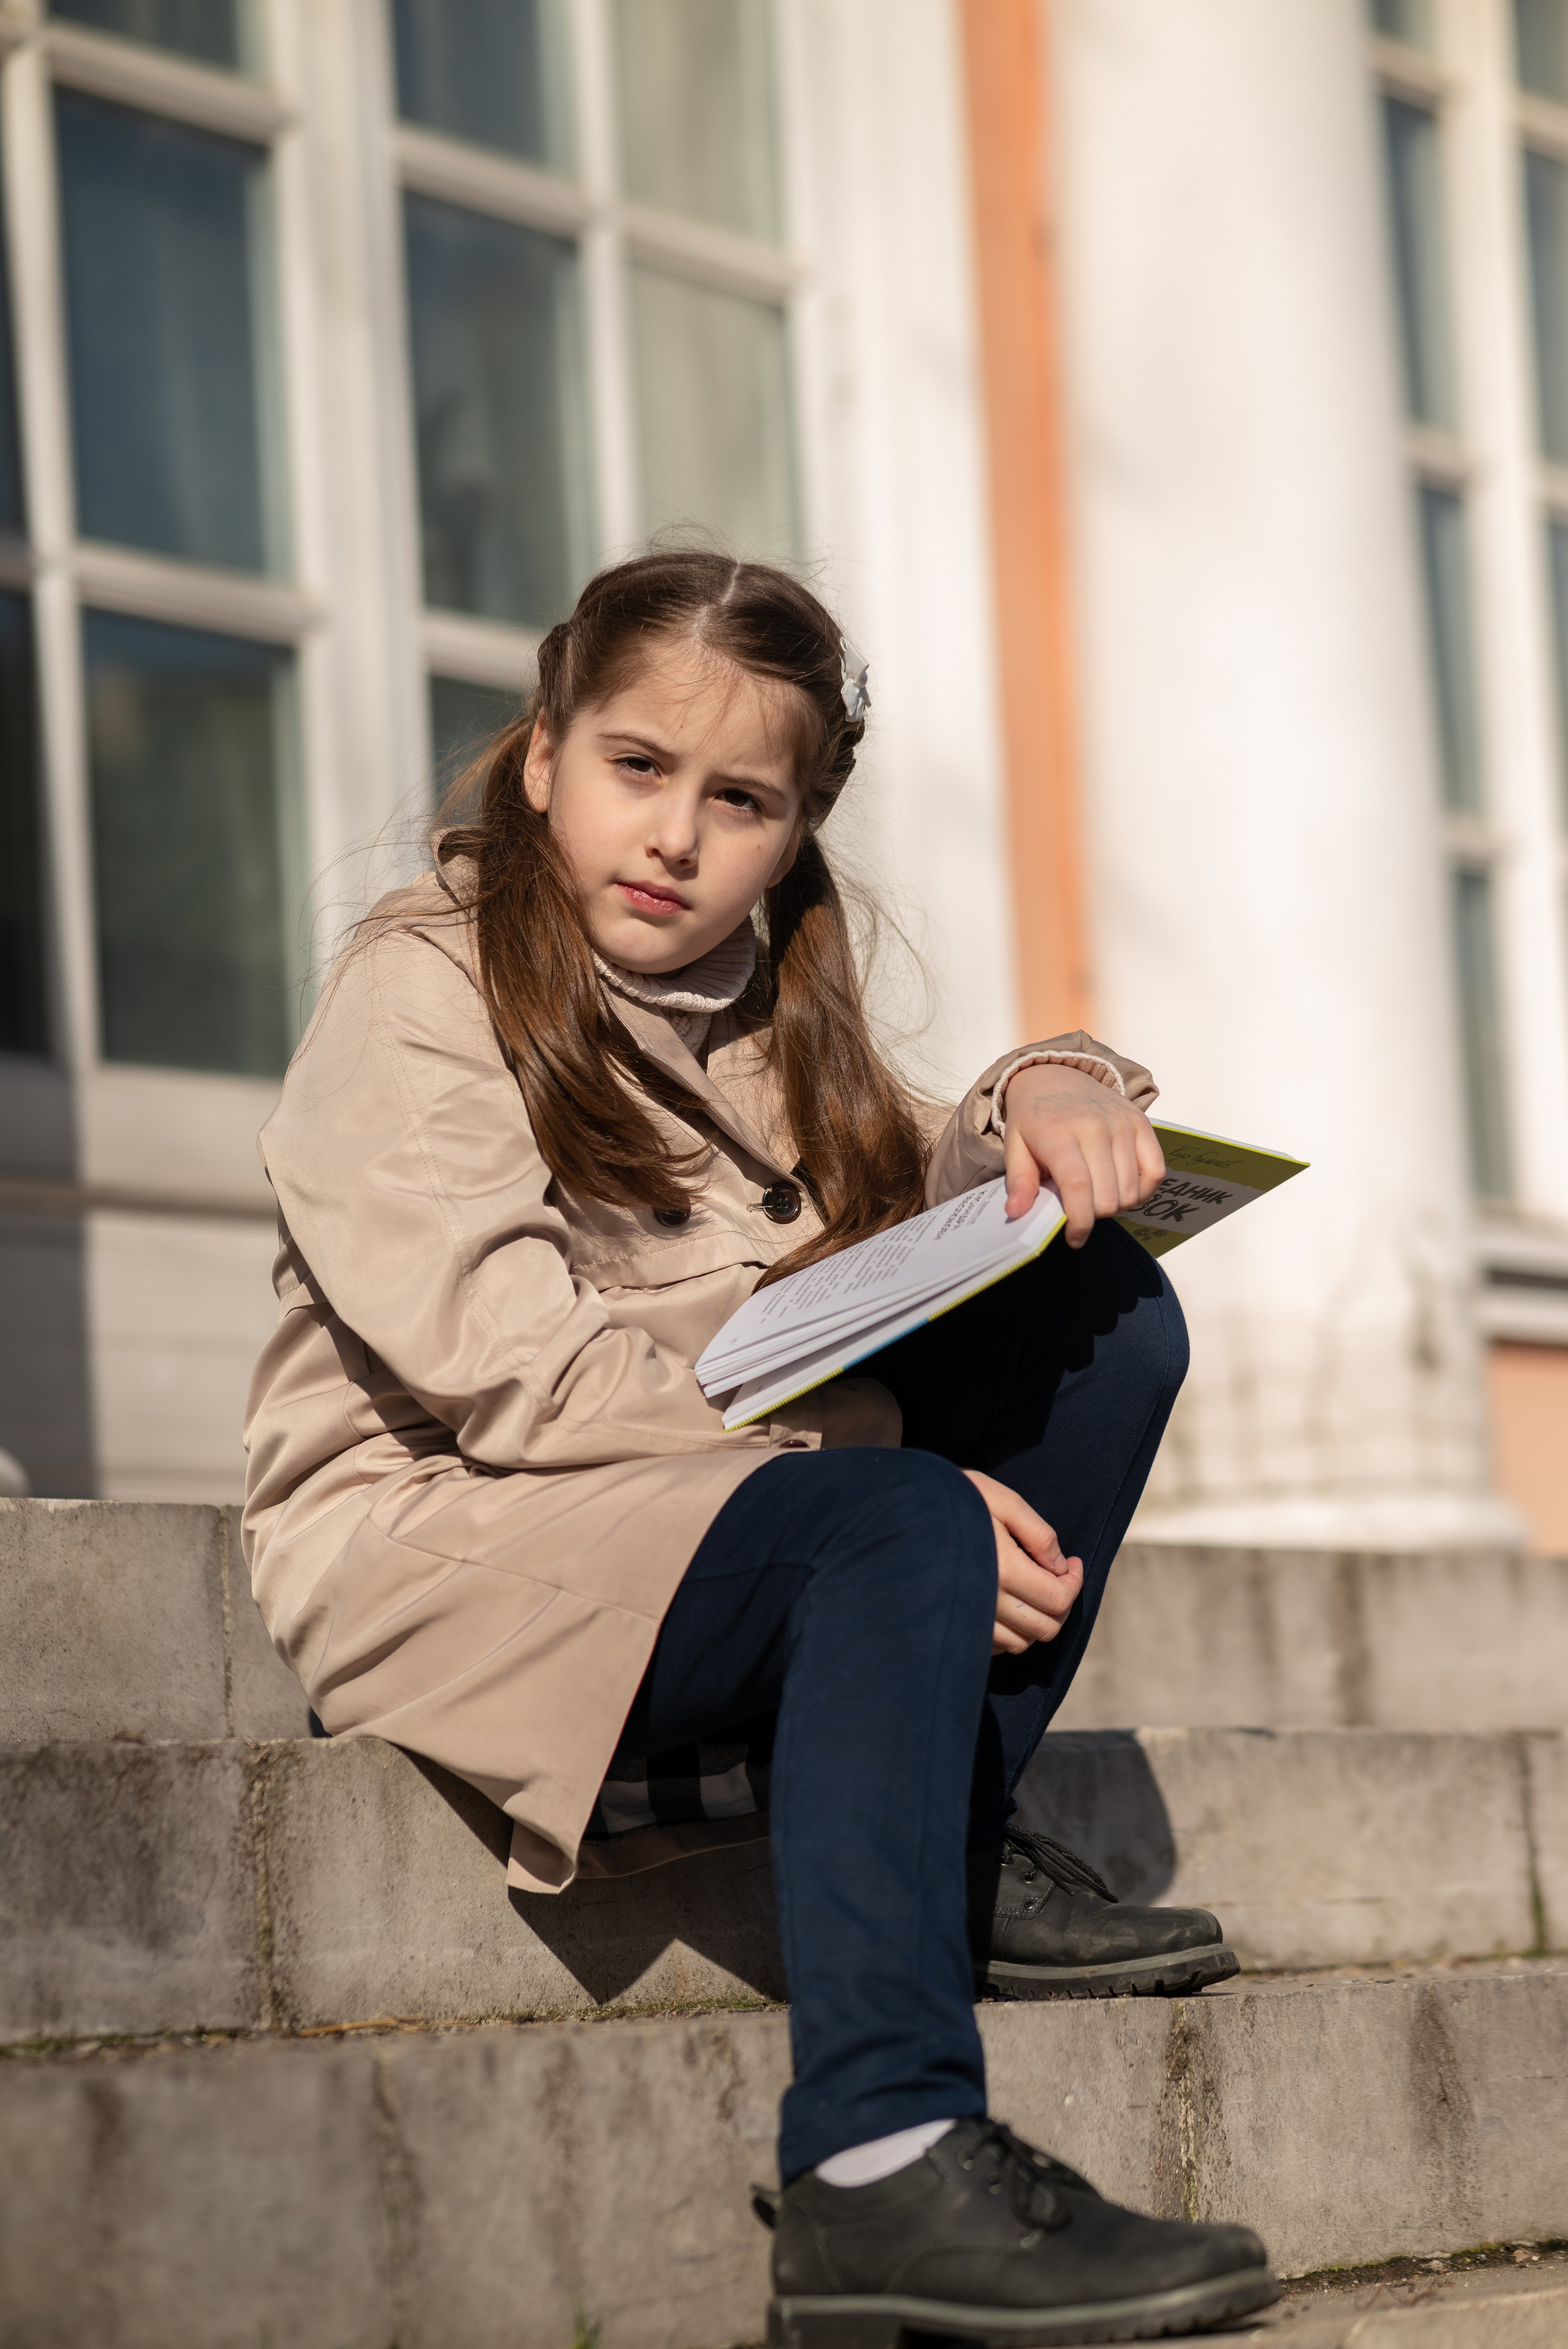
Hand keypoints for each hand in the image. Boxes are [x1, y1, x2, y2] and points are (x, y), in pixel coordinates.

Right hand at [964, 1469, 1083, 1656]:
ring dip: (1036, 1620)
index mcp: (1003, 1570)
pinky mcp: (955, 1624)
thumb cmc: (956, 1498)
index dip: (1075, 1583)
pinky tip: (1007, 1603)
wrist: (902, 1510)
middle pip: (1045, 1627)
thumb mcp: (1003, 1501)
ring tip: (1031, 1588)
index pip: (1058, 1599)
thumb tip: (1062, 1567)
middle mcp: (987, 1602)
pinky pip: (994, 1646)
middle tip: (1058, 1576)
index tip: (1073, 1562)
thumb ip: (1039, 1534)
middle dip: (1061, 1604)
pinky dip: (1010, 1632)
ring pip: (1021, 1642)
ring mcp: (969, 1618)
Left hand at [1002, 1064, 1164, 1244]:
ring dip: (1116, 1205)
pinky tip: (1123, 1190)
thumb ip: (1019, 1182)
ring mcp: (1122, 1123)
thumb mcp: (1015, 1147)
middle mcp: (1095, 1126)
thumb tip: (1016, 1213)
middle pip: (1108, 1196)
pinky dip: (1143, 1191)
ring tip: (1097, 1196)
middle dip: (1094, 1216)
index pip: (1078, 1186)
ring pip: (1131, 1191)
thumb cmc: (1035, 1120)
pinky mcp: (1142, 1123)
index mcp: (1059, 1134)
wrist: (1056, 1076)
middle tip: (1080, 1210)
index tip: (1074, 1239)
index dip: (1080, 1221)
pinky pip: (1156, 1172)